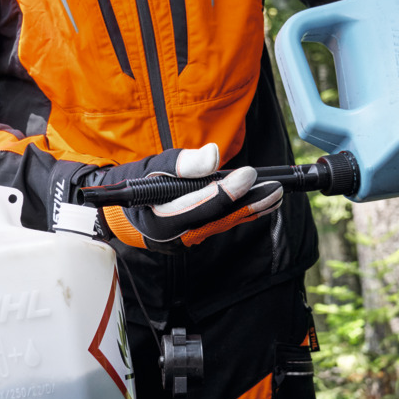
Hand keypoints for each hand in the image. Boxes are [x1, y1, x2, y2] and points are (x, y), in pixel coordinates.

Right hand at [97, 143, 285, 247]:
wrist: (123, 206)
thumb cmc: (139, 180)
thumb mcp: (155, 165)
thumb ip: (184, 162)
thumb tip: (213, 156)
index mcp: (160, 220)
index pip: (200, 207)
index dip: (227, 191)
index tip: (249, 173)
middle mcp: (174, 237)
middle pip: (217, 220)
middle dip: (249, 204)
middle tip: (276, 190)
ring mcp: (186, 241)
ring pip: (221, 224)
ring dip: (250, 209)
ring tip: (275, 195)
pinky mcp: (194, 237)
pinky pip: (219, 225)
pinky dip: (239, 212)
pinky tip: (260, 203)